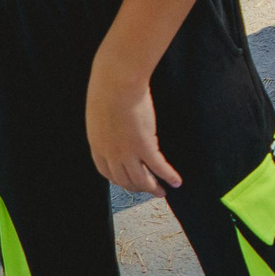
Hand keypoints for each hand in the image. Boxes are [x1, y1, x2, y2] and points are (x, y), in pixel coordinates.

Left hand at [85, 63, 179, 195]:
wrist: (116, 83)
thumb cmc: (107, 88)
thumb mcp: (99, 110)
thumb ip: (105, 122)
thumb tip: (114, 120)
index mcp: (97, 145)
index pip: (107, 173)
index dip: (119, 180)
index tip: (128, 182)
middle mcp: (111, 154)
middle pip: (124, 179)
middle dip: (137, 187)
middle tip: (148, 189)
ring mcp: (127, 152)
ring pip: (141, 179)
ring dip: (153, 188)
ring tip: (162, 192)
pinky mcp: (144, 146)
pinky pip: (158, 167)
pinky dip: (168, 176)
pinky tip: (177, 181)